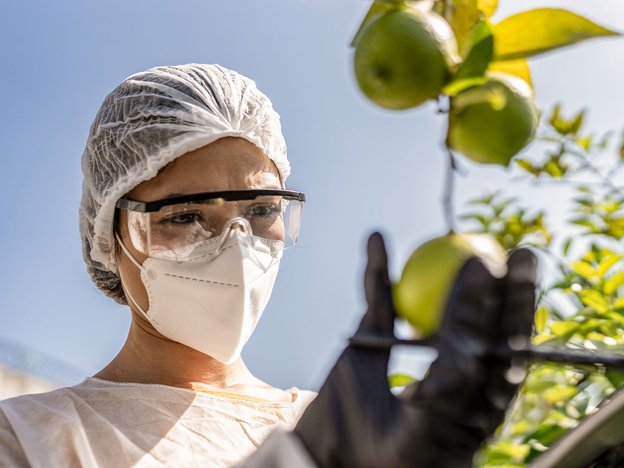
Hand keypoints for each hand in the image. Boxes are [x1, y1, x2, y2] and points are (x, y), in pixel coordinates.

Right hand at [293, 232, 536, 467]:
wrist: (333, 458)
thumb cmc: (392, 453)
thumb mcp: (430, 424)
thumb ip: (452, 386)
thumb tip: (472, 348)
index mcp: (474, 394)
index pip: (501, 344)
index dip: (513, 306)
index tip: (513, 270)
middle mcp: (448, 366)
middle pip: (479, 319)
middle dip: (502, 286)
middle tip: (520, 253)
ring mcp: (411, 349)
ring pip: (430, 302)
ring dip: (438, 269)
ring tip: (450, 238)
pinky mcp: (374, 340)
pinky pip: (378, 301)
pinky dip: (376, 272)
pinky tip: (377, 241)